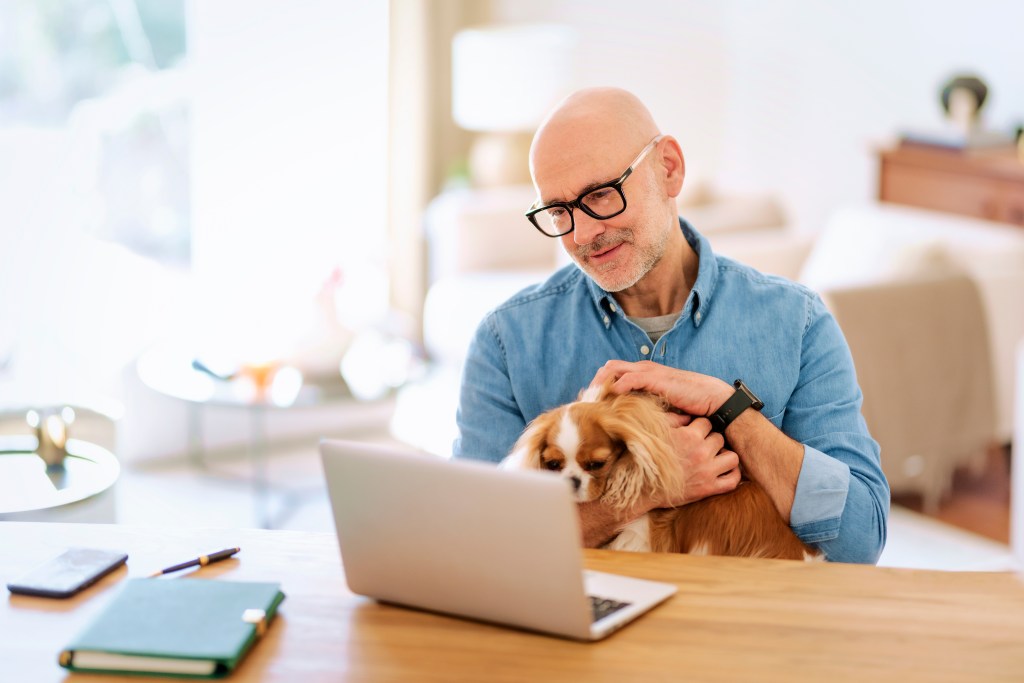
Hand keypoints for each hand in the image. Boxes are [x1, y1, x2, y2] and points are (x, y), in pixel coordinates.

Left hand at [591, 360, 732, 416]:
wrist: (713, 398)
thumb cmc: (690, 404)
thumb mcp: (660, 405)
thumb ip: (644, 407)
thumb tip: (625, 421)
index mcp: (643, 373)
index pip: (612, 372)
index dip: (599, 385)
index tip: (589, 403)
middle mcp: (643, 368)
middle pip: (608, 368)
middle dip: (595, 383)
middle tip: (586, 402)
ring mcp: (649, 371)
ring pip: (613, 370)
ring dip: (600, 385)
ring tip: (592, 402)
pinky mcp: (656, 378)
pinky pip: (629, 378)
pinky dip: (616, 387)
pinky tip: (610, 400)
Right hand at [645, 414, 740, 508]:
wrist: (641, 488)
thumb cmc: (646, 457)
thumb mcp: (655, 432)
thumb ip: (673, 420)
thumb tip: (688, 416)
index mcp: (689, 436)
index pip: (706, 423)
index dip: (699, 426)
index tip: (693, 432)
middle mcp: (701, 452)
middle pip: (719, 438)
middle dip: (710, 440)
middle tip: (701, 446)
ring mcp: (707, 472)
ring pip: (732, 457)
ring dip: (724, 455)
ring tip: (714, 457)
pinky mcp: (708, 489)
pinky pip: (733, 480)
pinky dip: (732, 474)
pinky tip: (723, 470)